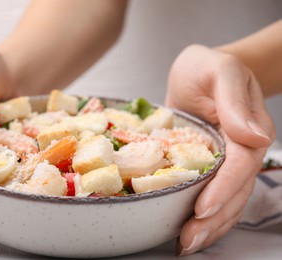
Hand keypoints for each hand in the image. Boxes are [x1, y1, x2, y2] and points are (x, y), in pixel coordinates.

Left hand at [165, 45, 274, 254]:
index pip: (239, 164)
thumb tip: (254, 135)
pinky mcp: (214, 164)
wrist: (201, 72)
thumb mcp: (220, 71)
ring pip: (228, 199)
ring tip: (188, 243)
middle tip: (188, 239)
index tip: (202, 209)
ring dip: (211, 225)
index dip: (223, 188)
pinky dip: (207, 214)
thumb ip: (234, 101)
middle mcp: (243, 149)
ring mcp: (230, 160)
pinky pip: (216, 193)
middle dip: (213, 218)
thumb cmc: (208, 67)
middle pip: (235, 190)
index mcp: (247, 128)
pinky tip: (192, 229)